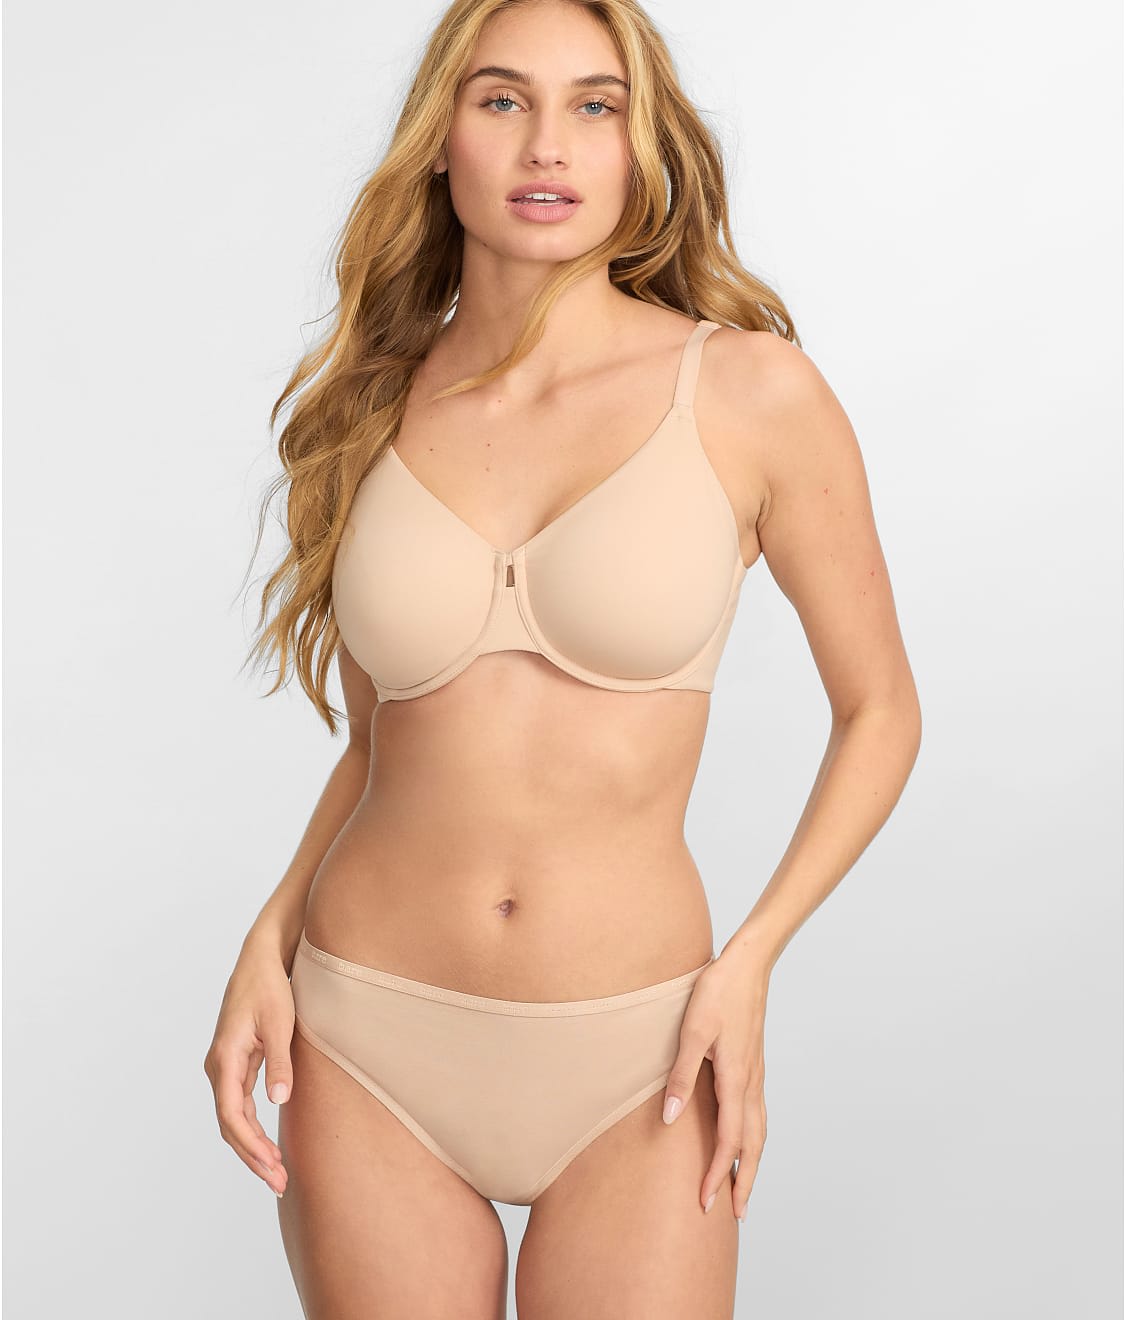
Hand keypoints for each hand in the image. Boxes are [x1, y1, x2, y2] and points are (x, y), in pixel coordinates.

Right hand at [203, 939, 294, 1197]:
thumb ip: (279, 1062)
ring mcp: (225, 1066)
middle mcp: (219, 1066)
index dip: (251, 1145)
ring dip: (253, 1146)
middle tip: (280, 1183)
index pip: (231, 1115)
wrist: (260, 959)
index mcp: (225, 1057)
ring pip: (233, 1118)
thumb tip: (279, 1101)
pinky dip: (252, 1129)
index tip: (272, 1166)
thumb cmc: (270, 987)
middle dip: (253, 1156)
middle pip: (230, 1124)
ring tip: (278, 1173)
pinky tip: (270, 1145)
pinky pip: (239, 1106)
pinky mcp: (236, 1064)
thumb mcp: (280, 1022)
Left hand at [661, 945, 769, 1220]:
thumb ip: (681, 1075)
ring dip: (752, 1162)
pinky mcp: (755, 1066)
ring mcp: (757, 1075)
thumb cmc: (717, 992)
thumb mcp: (692, 1030)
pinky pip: (759, 1114)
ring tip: (742, 1186)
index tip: (704, 1203)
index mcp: (735, 1080)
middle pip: (752, 1146)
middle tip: (735, 1215)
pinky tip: (745, 1139)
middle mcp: (752, 1084)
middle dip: (743, 1182)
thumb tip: (670, 1118)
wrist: (748, 964)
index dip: (716, 1174)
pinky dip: (754, 1138)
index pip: (729, 1142)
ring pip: (760, 1131)